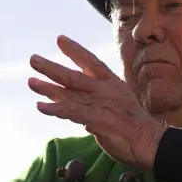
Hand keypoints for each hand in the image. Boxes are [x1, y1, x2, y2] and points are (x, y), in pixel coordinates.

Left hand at [28, 35, 166, 168]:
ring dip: (47, 88)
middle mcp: (104, 90)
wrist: (150, 142)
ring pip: (68, 92)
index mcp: (112, 83)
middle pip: (73, 76)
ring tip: (31, 82)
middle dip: (51, 67)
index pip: (91, 62)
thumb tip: (76, 111)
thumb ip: (95, 106)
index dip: (75, 50)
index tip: (59, 39)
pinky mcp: (96, 118)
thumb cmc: (134, 128)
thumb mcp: (116, 108)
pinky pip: (71, 112)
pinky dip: (55, 109)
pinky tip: (41, 107)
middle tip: (33, 59)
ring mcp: (100, 103)